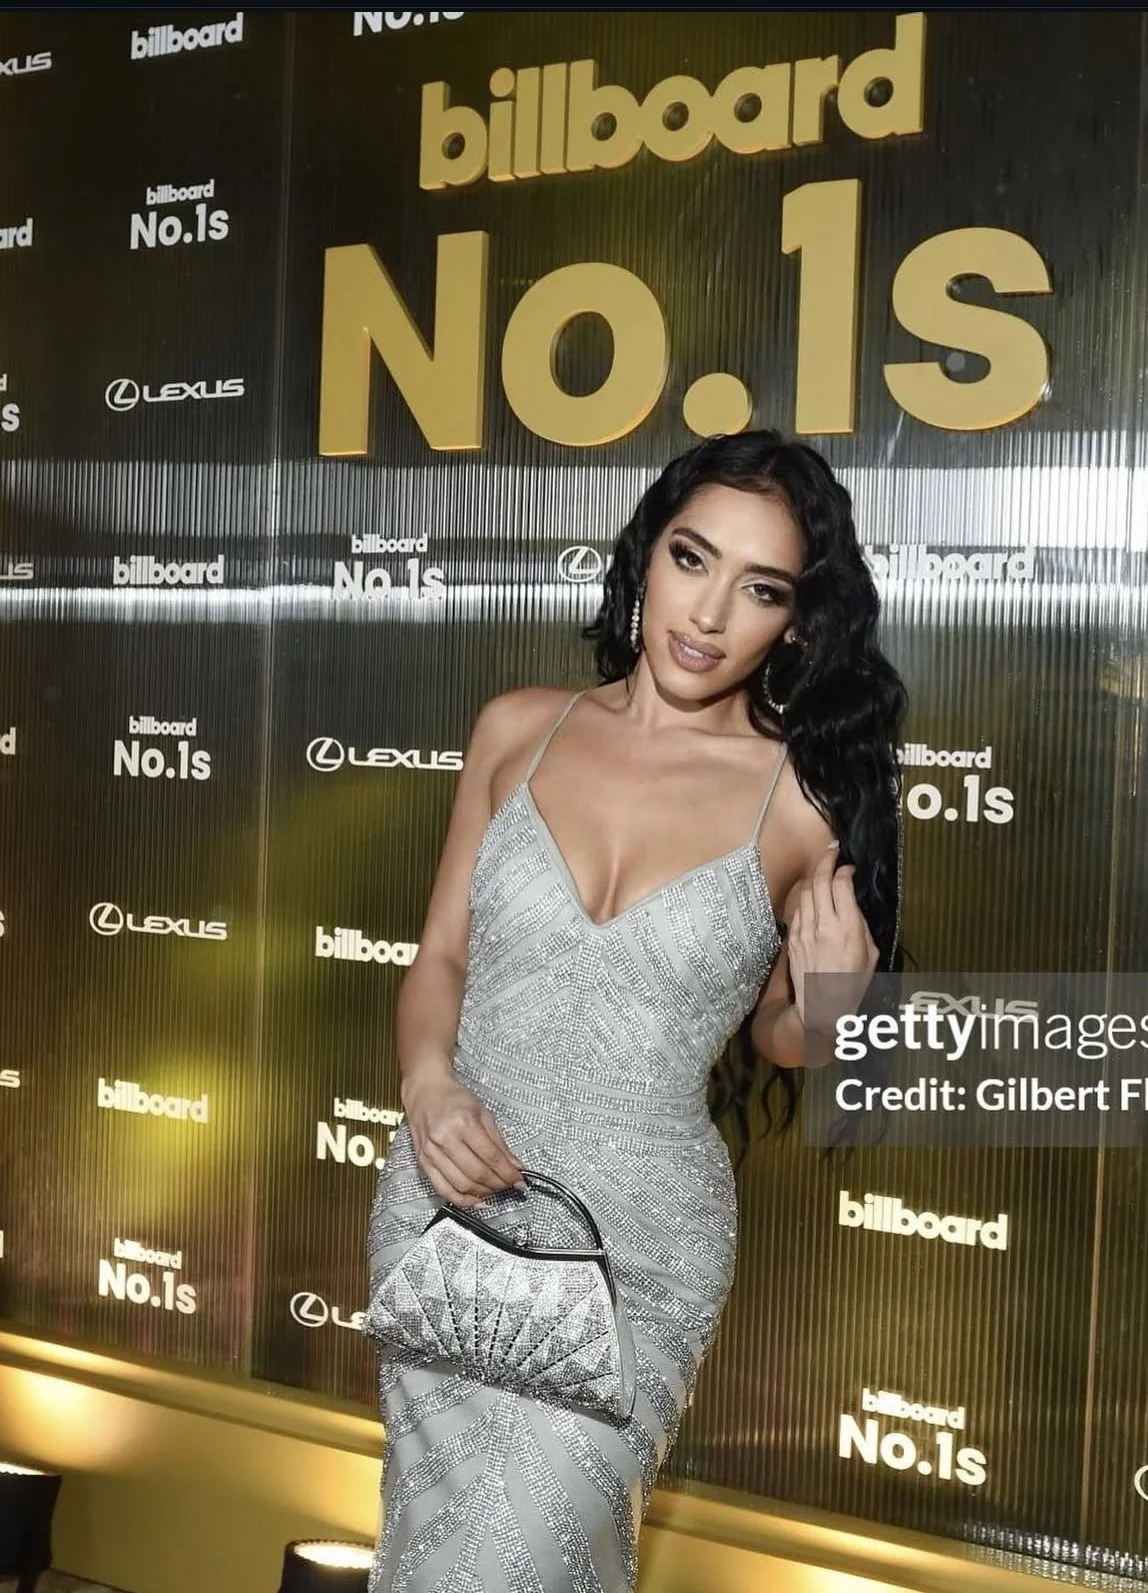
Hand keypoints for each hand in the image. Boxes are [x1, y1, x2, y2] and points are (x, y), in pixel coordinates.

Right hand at [401, 1066, 525, 1206]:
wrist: (425, 1091)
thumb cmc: (454, 1099)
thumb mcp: (483, 1112)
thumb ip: (499, 1142)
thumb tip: (515, 1165)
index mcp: (464, 1123)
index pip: (492, 1157)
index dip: (508, 1173)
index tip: (519, 1180)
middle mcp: (446, 1139)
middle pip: (477, 1173)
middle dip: (498, 1184)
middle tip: (509, 1185)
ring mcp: (432, 1152)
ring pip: (462, 1184)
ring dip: (483, 1193)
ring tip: (494, 1190)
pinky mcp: (423, 1162)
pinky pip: (442, 1189)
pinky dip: (460, 1200)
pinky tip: (474, 1200)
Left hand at [787, 842, 878, 1029]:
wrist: (823, 1008)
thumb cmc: (853, 984)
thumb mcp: (871, 954)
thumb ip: (862, 926)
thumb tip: (855, 907)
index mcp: (848, 928)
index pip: (841, 884)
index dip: (845, 870)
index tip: (849, 868)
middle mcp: (824, 925)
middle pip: (820, 880)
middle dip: (826, 861)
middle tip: (832, 853)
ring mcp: (805, 931)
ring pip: (806, 891)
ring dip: (814, 877)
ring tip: (822, 871)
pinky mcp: (792, 938)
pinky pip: (797, 908)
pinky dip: (805, 897)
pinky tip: (812, 896)